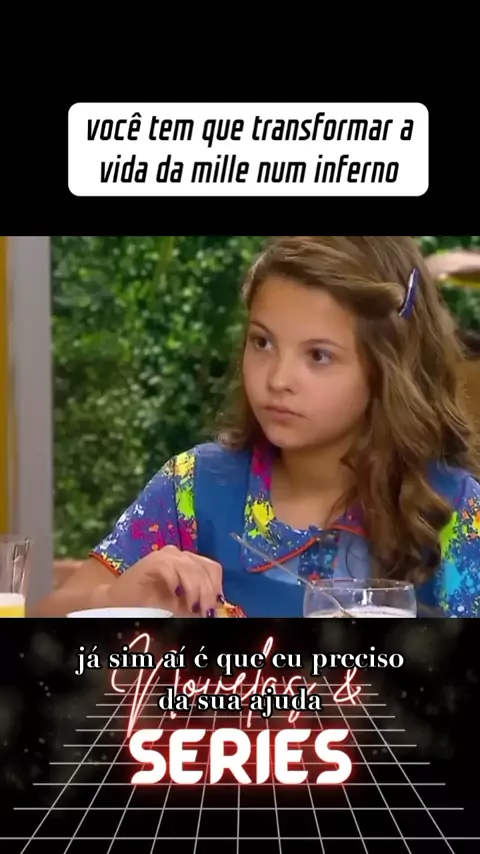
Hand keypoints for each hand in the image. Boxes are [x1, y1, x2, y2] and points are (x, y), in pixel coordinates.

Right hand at [94, 546, 223, 616]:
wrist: (119, 602)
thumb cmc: (151, 605)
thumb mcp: (181, 606)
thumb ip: (198, 604)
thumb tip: (219, 613)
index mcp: (189, 562)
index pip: (212, 568)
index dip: (217, 587)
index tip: (216, 607)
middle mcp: (179, 555)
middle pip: (204, 569)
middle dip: (207, 593)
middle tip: (205, 612)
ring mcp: (165, 555)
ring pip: (189, 568)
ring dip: (194, 591)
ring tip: (191, 608)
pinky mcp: (151, 561)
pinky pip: (169, 569)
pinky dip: (175, 584)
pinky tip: (174, 597)